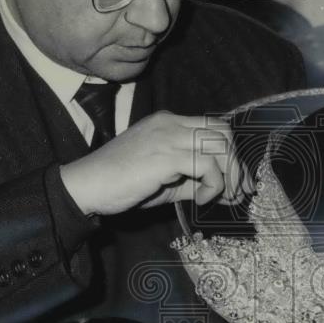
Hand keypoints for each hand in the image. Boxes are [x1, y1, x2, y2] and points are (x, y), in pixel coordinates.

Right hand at [59, 111, 253, 215]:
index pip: (214, 127)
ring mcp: (168, 136)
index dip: (230, 154)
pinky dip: (213, 185)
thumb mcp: (165, 181)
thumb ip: (193, 181)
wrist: (87, 186)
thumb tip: (224, 190)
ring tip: (218, 198)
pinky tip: (200, 199)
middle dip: (236, 164)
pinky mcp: (165, 155)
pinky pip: (206, 165)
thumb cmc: (119, 184)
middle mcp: (170, 123)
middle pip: (223, 132)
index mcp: (168, 123)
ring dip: (228, 176)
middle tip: (237, 192)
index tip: (235, 184)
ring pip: (220, 146)